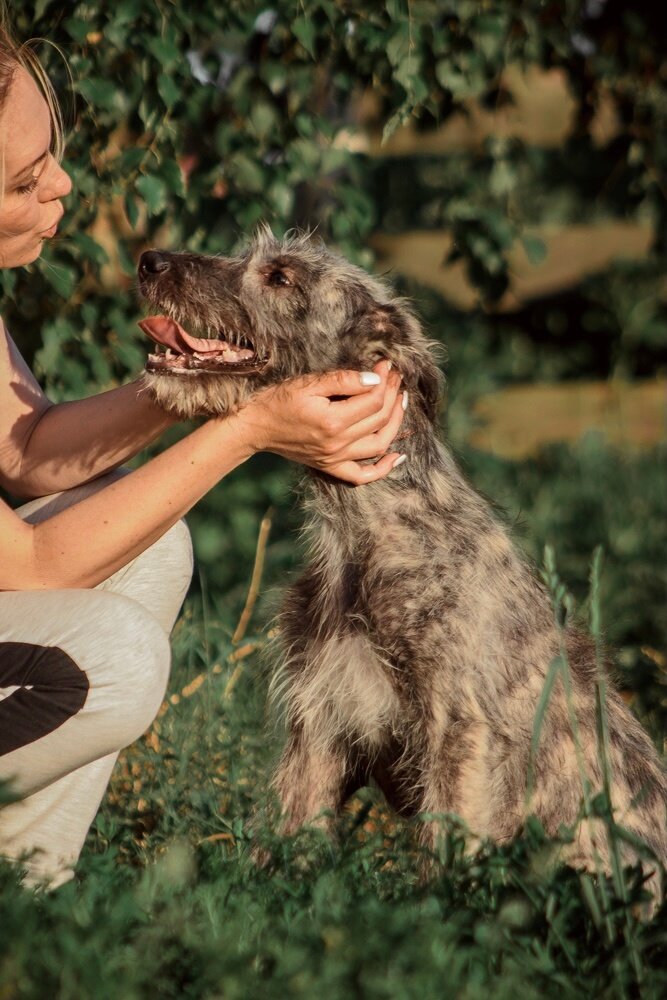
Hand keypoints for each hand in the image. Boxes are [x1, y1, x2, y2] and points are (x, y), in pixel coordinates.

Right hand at [233, 360, 406, 484]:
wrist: (256, 426)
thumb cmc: (279, 400)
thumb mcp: (308, 383)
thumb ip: (343, 380)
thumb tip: (374, 379)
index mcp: (332, 421)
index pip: (373, 400)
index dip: (384, 380)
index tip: (385, 365)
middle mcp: (337, 444)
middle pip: (379, 419)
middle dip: (392, 395)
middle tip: (394, 377)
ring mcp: (335, 458)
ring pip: (379, 444)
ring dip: (396, 423)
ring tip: (400, 402)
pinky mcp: (330, 466)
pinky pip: (362, 475)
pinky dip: (383, 469)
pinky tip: (397, 456)